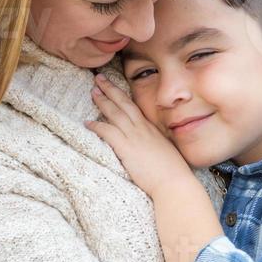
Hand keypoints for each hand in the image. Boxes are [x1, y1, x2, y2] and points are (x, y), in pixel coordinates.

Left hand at [84, 73, 190, 194]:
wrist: (174, 182)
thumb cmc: (172, 171)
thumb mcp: (164, 151)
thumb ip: (154, 144)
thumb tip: (148, 145)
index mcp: (151, 129)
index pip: (134, 107)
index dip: (122, 96)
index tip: (113, 87)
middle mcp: (142, 129)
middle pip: (124, 103)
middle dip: (110, 89)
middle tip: (98, 79)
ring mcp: (134, 137)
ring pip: (115, 113)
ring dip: (103, 101)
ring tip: (92, 92)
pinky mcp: (126, 148)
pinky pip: (108, 132)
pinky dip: (97, 126)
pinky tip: (87, 123)